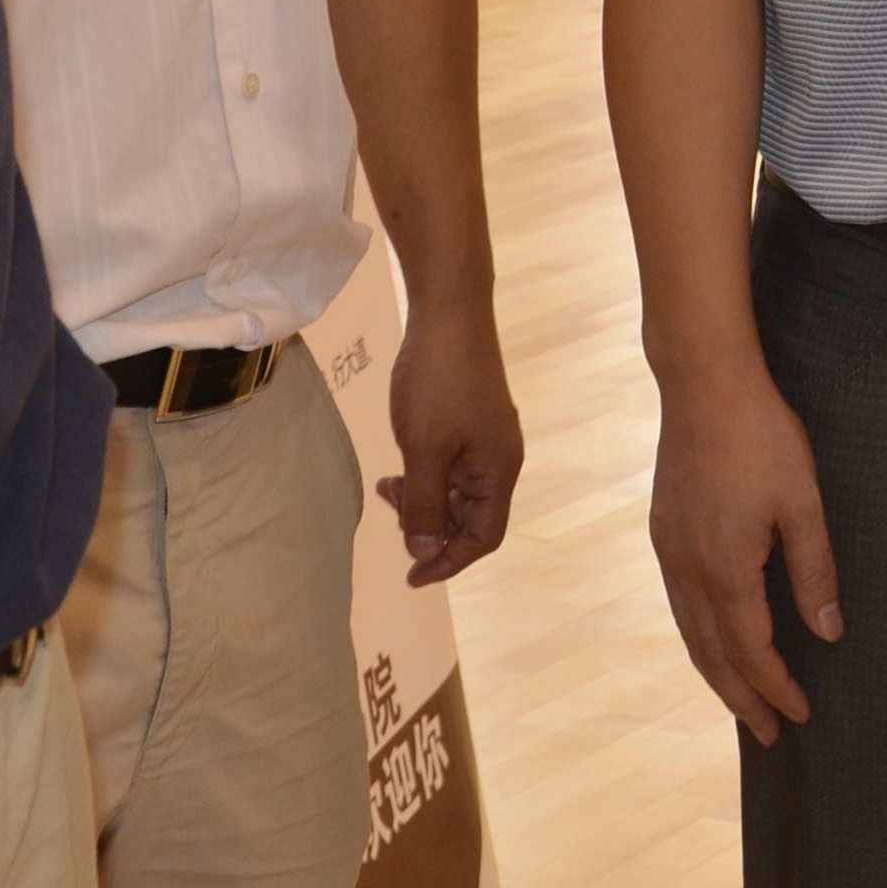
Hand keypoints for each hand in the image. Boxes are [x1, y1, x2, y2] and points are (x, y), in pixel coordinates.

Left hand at [378, 296, 525, 583]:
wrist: (448, 312)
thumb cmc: (439, 380)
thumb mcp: (425, 450)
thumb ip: (425, 505)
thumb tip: (425, 552)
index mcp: (498, 470)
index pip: (484, 537)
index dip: (449, 561)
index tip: (412, 576)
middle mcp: (498, 459)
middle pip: (471, 517)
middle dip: (431, 527)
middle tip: (390, 516)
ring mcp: (485, 438)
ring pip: (456, 491)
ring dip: (423, 500)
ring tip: (388, 488)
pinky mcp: (469, 420)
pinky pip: (450, 465)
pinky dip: (424, 475)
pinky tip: (398, 466)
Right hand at [648, 354, 840, 742]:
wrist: (704, 384)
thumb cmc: (761, 437)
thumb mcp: (803, 503)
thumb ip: (815, 571)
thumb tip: (829, 632)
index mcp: (726, 570)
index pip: (751, 651)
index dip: (776, 688)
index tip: (800, 716)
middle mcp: (688, 570)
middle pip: (713, 656)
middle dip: (741, 699)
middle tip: (768, 734)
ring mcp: (669, 551)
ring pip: (689, 633)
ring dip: (716, 673)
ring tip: (741, 701)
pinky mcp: (663, 531)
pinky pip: (679, 603)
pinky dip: (698, 636)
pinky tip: (712, 637)